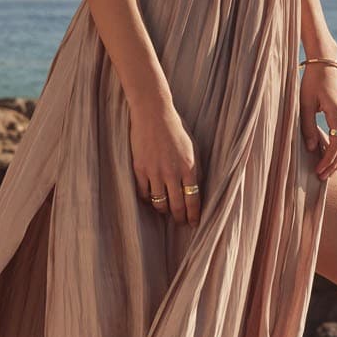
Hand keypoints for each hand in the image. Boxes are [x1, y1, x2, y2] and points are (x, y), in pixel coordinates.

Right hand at [129, 99, 201, 225]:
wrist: (153, 114)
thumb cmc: (175, 129)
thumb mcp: (193, 148)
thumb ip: (195, 168)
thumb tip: (196, 188)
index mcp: (189, 167)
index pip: (193, 199)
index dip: (194, 215)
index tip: (194, 223)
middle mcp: (172, 172)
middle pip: (177, 206)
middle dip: (179, 218)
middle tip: (180, 223)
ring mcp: (155, 172)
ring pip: (159, 203)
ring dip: (164, 211)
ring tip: (166, 212)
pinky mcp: (140, 169)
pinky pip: (144, 193)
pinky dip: (148, 200)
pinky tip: (151, 200)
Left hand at [299, 64, 336, 178]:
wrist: (324, 64)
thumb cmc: (311, 82)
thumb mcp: (305, 104)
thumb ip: (308, 127)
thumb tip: (312, 149)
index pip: (336, 145)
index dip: (328, 161)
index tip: (318, 171)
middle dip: (334, 164)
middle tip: (322, 177)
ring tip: (329, 169)